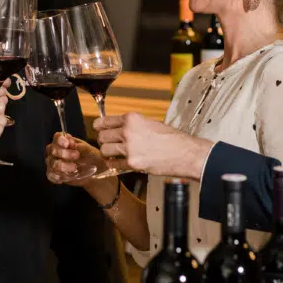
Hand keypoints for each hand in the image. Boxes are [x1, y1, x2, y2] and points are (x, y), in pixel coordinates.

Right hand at [45, 133, 100, 186]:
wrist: (95, 171)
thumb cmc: (91, 156)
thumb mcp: (91, 151)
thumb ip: (83, 147)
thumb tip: (74, 145)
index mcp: (64, 141)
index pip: (57, 137)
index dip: (60, 140)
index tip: (68, 144)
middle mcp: (56, 151)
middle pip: (52, 150)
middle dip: (63, 153)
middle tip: (76, 156)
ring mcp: (53, 162)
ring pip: (52, 163)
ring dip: (63, 166)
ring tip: (75, 168)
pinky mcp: (54, 174)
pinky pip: (51, 175)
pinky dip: (58, 176)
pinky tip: (67, 177)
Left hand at [94, 112, 211, 179]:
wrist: (184, 153)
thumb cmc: (171, 138)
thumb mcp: (150, 123)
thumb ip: (132, 125)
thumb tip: (118, 128)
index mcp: (132, 119)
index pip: (104, 121)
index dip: (99, 126)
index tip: (98, 129)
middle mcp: (128, 132)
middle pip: (101, 136)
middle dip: (103, 140)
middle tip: (108, 143)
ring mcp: (129, 148)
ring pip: (104, 150)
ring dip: (107, 153)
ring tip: (113, 154)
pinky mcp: (132, 163)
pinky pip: (114, 164)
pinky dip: (114, 164)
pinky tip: (118, 163)